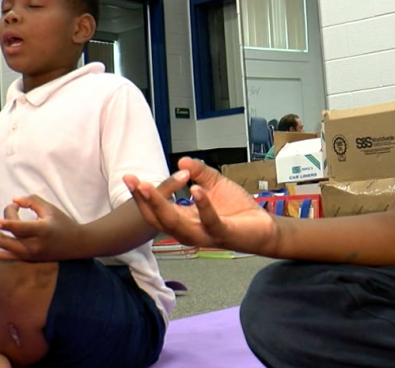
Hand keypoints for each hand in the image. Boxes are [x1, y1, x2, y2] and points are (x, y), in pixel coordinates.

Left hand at [0, 195, 80, 261]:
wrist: (75, 244)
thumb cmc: (62, 223)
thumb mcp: (50, 209)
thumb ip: (32, 201)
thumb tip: (13, 201)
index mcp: (42, 231)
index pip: (22, 229)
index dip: (8, 225)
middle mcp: (34, 245)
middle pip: (7, 240)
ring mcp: (30, 254)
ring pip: (4, 249)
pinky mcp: (27, 259)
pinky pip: (7, 257)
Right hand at [124, 158, 277, 254]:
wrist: (263, 227)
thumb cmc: (237, 210)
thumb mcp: (214, 184)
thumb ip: (199, 172)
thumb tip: (183, 160)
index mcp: (184, 219)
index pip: (156, 211)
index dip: (142, 196)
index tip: (130, 178)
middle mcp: (190, 230)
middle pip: (159, 220)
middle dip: (144, 201)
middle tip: (133, 182)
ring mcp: (205, 234)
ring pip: (176, 224)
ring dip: (161, 205)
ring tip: (149, 187)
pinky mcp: (223, 233)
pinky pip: (209, 221)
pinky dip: (202, 205)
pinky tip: (195, 190)